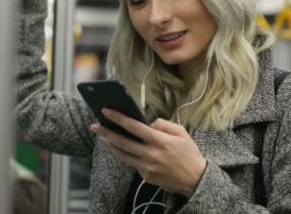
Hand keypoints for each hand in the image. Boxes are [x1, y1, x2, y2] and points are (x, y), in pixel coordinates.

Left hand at [90, 109, 206, 197]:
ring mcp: (147, 167)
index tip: (107, 112)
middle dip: (106, 133)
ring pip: (122, 155)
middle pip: (123, 142)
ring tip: (102, 137)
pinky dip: (125, 155)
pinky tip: (119, 148)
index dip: (119, 118)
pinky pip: (132, 164)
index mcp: (160, 141)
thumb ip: (163, 124)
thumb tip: (147, 122)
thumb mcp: (181, 132)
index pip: (135, 127)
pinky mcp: (146, 177)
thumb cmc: (189, 153)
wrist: (196, 179)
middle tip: (95, 126)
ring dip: (110, 145)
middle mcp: (151, 154)